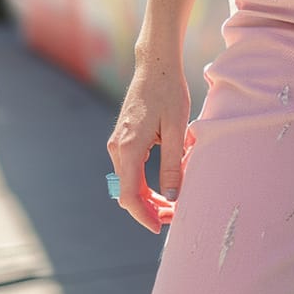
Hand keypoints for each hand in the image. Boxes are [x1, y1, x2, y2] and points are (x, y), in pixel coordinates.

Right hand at [107, 56, 189, 232]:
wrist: (155, 65)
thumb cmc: (168, 92)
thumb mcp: (176, 128)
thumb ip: (172, 163)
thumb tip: (172, 196)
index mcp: (129, 147)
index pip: (130, 195)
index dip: (144, 216)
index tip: (159, 228)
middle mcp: (117, 147)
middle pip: (128, 192)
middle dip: (149, 209)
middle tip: (173, 217)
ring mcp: (117, 142)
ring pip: (128, 182)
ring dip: (147, 197)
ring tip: (170, 205)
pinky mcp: (122, 138)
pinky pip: (129, 169)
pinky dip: (143, 183)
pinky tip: (161, 186)